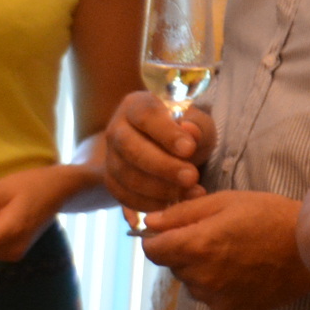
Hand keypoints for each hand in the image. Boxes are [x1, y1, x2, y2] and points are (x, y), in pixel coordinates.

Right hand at [106, 91, 211, 211]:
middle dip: (163, 166)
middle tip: (191, 177)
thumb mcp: (199, 124)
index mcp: (136, 105)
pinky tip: (172, 204)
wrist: (171, 151)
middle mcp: (117, 129)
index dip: (166, 133)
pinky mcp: (111, 181)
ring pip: (125, 174)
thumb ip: (197, 126)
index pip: (145, 115)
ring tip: (190, 192)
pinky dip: (148, 203)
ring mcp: (110, 156)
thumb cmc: (187, 133)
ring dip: (159, 188)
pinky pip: (123, 195)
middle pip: (130, 147)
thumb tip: (190, 131)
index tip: (189, 149)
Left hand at [139, 190, 309, 309]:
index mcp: (195, 245)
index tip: (178, 230)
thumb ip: (183, 212)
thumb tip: (149, 222)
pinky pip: (210, 296)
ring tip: (234, 253)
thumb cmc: (270, 216)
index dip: (160, 237)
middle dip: (185, 251)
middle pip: (173, 265)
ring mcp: (214, 297)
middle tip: (218, 236)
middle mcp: (200, 276)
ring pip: (191, 282)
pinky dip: (218, 284)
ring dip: (201, 269)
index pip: (151, 249)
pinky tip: (243, 270)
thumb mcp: (226, 201)